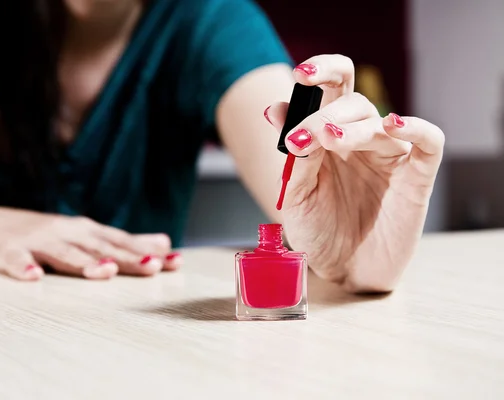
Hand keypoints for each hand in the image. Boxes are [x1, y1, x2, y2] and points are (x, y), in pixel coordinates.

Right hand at [0, 207, 180, 280]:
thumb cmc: (44, 235)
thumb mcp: (85, 236)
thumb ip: (124, 242)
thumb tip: (165, 241)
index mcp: (88, 232)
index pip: (123, 243)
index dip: (149, 252)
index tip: (176, 262)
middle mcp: (67, 233)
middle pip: (101, 248)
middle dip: (127, 258)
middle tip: (153, 267)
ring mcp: (37, 240)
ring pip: (63, 253)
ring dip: (84, 262)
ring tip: (104, 272)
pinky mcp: (6, 251)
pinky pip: (14, 260)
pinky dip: (21, 267)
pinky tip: (31, 277)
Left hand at [265, 54, 444, 292]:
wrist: (342, 271)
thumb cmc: (319, 232)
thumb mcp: (297, 195)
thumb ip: (296, 155)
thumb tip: (279, 111)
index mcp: (329, 139)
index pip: (332, 89)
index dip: (322, 72)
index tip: (300, 76)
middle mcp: (359, 142)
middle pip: (354, 103)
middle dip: (326, 113)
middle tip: (305, 136)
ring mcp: (389, 157)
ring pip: (380, 122)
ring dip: (353, 127)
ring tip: (328, 140)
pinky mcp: (416, 176)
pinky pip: (428, 142)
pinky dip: (416, 128)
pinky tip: (394, 123)